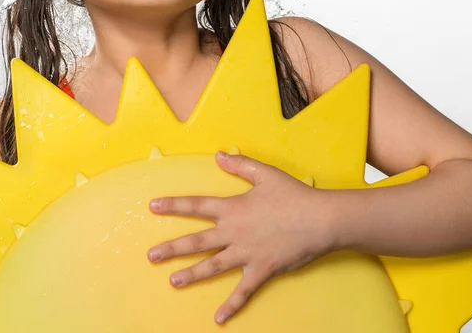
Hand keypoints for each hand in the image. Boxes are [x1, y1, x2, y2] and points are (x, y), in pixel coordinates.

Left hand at [147, 151, 335, 324]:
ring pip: (213, 266)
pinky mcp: (262, 270)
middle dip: (172, 248)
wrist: (320, 219)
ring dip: (192, 275)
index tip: (153, 206)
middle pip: (197, 242)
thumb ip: (239, 164)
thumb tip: (218, 155)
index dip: (174, 205)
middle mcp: (234, 232)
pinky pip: (243, 291)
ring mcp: (246, 253)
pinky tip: (218, 318)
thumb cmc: (293, 194)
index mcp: (233, 208)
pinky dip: (231, 305)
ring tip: (173, 282)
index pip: (196, 206)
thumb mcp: (265, 173)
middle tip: (151, 256)